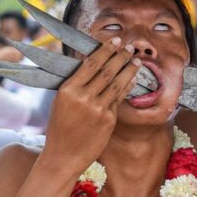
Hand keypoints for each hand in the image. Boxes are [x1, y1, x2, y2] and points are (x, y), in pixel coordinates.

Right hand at [41, 37, 139, 175]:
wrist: (63, 156)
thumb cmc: (60, 128)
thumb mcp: (61, 102)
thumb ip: (76, 85)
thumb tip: (90, 65)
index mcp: (68, 90)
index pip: (90, 64)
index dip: (105, 50)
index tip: (114, 40)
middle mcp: (83, 98)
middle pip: (106, 71)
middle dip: (120, 56)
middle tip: (129, 46)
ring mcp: (97, 109)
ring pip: (117, 83)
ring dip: (128, 69)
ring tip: (136, 59)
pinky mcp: (108, 120)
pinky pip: (119, 99)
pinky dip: (127, 87)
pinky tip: (132, 79)